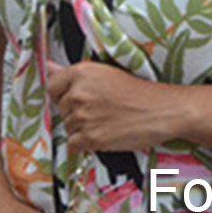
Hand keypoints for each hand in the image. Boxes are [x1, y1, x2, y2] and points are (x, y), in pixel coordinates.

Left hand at [46, 59, 180, 154]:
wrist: (162, 111)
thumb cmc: (139, 93)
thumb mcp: (104, 74)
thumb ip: (71, 73)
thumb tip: (49, 67)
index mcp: (80, 73)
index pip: (52, 86)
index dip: (62, 95)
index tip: (74, 100)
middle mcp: (78, 93)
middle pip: (61, 109)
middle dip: (75, 113)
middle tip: (99, 112)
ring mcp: (83, 116)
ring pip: (68, 127)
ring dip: (82, 129)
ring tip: (105, 123)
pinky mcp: (91, 138)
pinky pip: (74, 145)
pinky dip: (84, 144)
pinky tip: (101, 136)